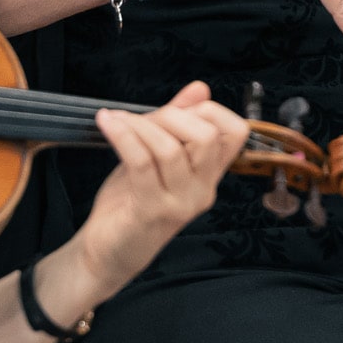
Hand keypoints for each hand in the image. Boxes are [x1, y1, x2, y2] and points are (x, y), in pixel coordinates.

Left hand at [67, 81, 253, 296]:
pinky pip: (141, 162)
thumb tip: (200, 88)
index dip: (208, 110)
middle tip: (139, 119)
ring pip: (171, 148)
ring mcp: (180, 204)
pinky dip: (122, 135)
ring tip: (115, 121)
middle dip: (170, 115)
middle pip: (207, 136)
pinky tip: (107, 124)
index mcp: (209, 177)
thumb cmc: (130, 204)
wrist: (106, 254)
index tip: (174, 110)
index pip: (236, 133)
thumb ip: (177, 124)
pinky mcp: (151, 211)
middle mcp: (202, 191)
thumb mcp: (156, 158)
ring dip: (139, 125)